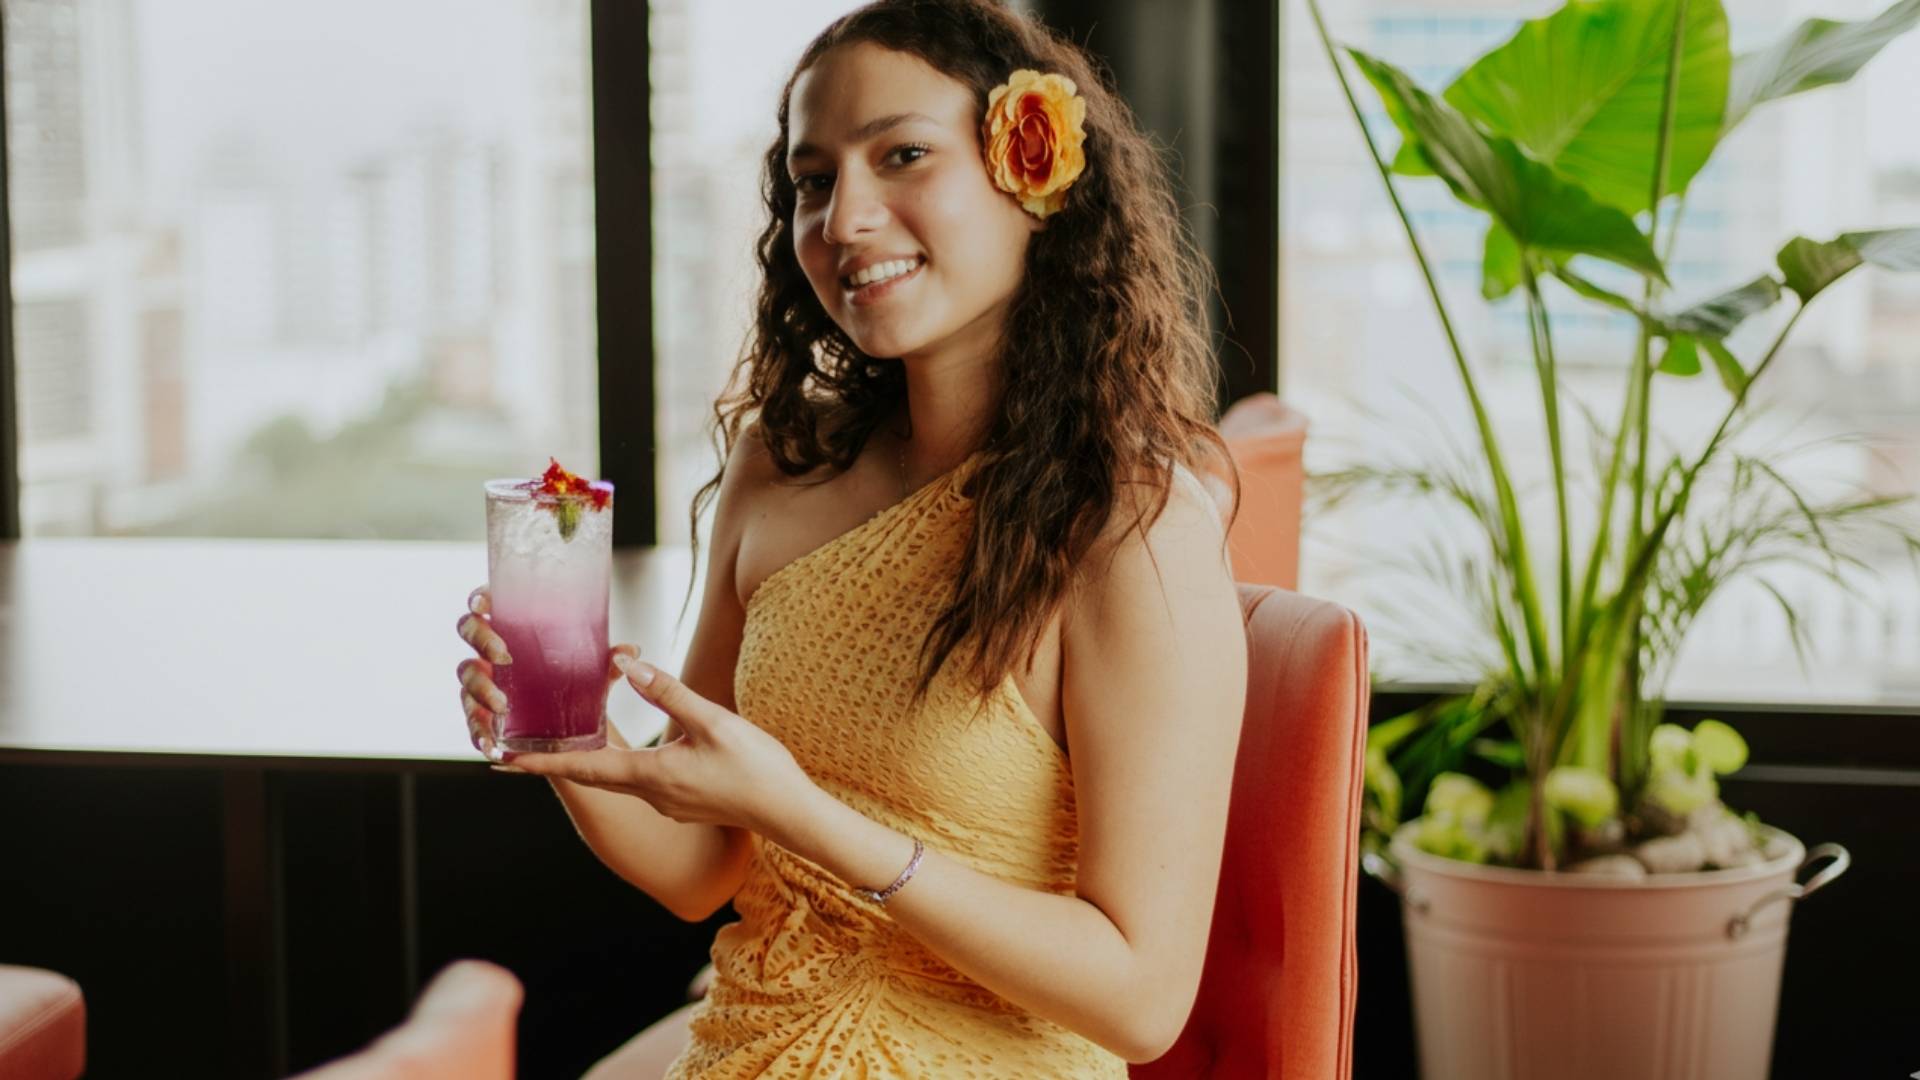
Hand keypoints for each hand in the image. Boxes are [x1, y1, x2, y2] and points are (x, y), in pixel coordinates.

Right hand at [455, 584, 636, 759]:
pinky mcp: (482, 714)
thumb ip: (606, 659)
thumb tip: (631, 652)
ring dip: (481, 690)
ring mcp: (481, 681)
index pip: (484, 603)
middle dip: (481, 641)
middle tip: (505, 657)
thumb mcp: (589, 667)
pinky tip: (491, 744)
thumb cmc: (569, 676)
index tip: (486, 605)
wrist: (563, 717)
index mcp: (509, 626)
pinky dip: (479, 733)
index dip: (478, 600)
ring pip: (466, 678)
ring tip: (502, 705)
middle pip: (468, 633)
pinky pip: (473, 721)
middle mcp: (488, 650)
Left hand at [502, 658, 814, 838]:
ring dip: (590, 759)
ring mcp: (667, 801)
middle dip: (555, 759)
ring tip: (568, 737)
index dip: (540, 761)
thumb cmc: (756, 768)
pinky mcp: (683, 801)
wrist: (789, 812)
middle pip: (592, 773)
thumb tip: (628, 667)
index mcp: (650, 775)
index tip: (501, 760)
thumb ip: (669, 693)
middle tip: (517, 750)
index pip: (582, 766)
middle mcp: (651, 794)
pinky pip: (641, 780)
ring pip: (617, 777)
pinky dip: (621, 763)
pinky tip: (627, 750)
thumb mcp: (712, 721)